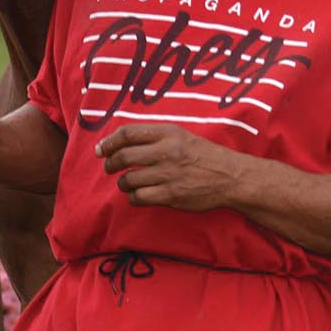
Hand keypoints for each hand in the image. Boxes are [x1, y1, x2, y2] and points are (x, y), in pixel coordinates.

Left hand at [95, 123, 240, 211]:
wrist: (229, 177)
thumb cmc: (203, 155)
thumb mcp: (181, 136)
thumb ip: (154, 136)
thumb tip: (121, 140)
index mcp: (168, 133)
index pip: (128, 133)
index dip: (109, 141)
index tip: (101, 149)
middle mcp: (166, 152)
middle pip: (124, 157)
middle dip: (110, 164)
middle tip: (109, 167)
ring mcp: (168, 175)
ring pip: (129, 180)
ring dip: (123, 183)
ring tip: (126, 182)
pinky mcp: (171, 195)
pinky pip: (139, 198)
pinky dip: (133, 197)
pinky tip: (137, 195)